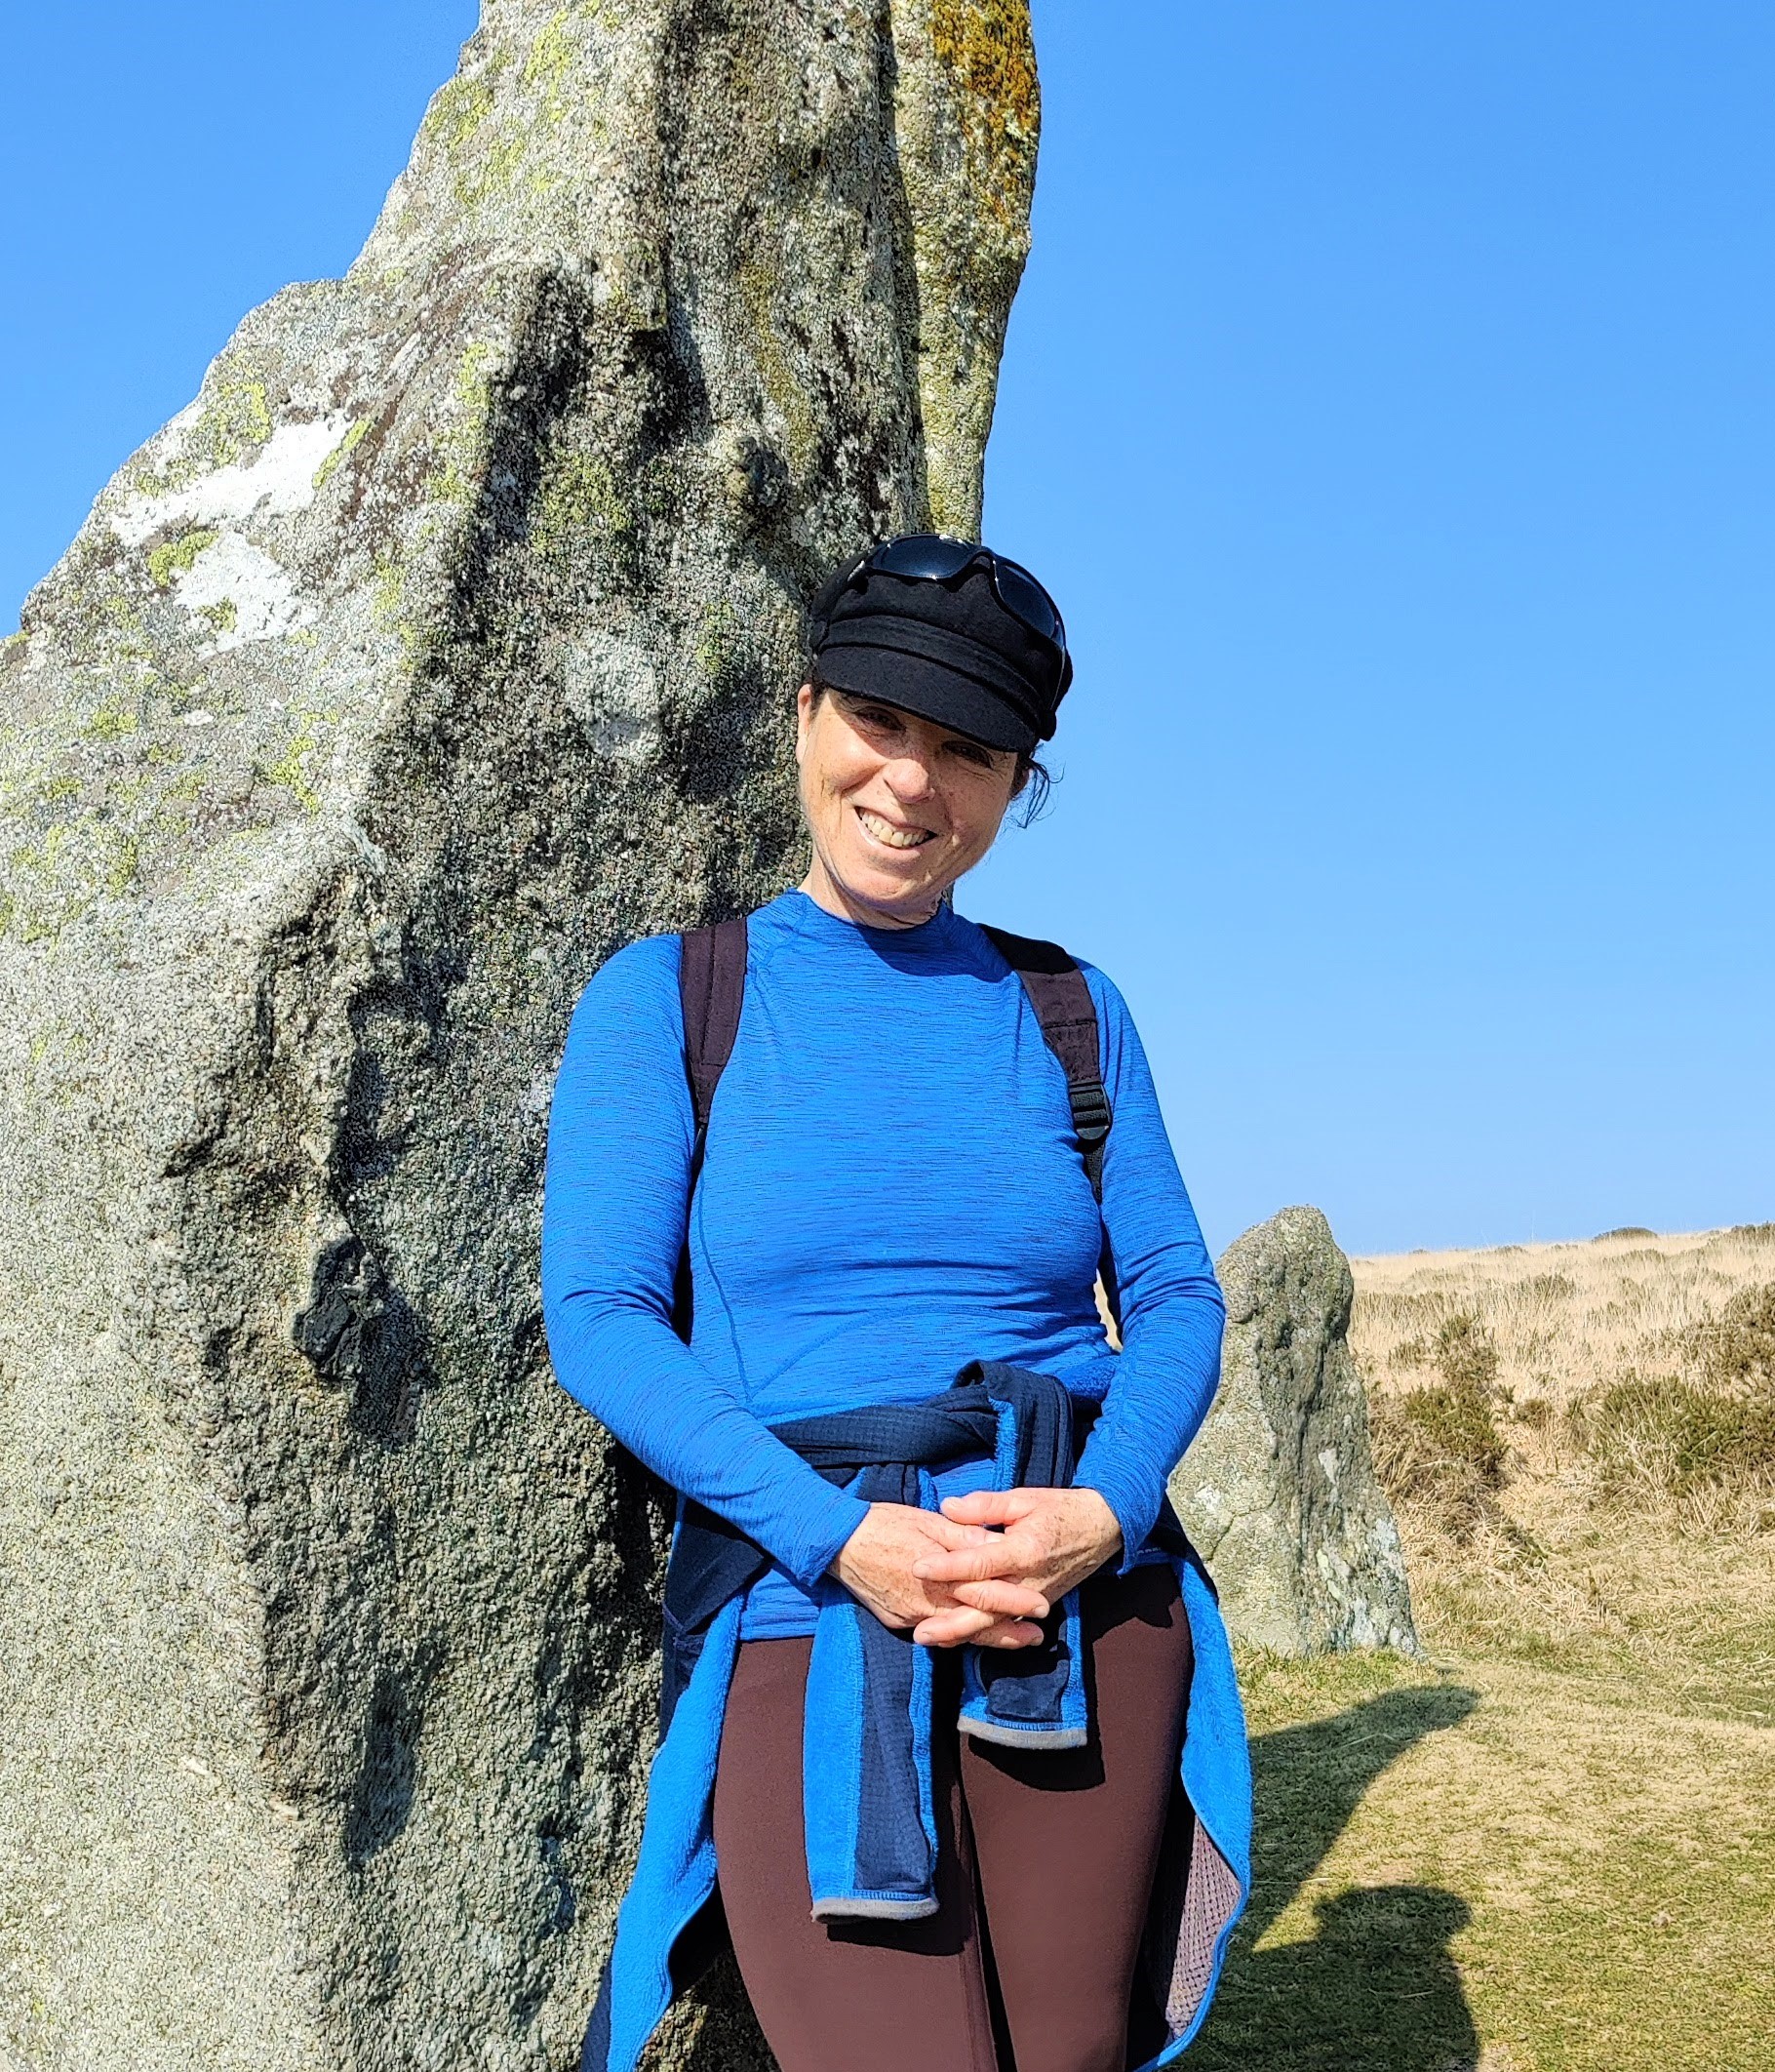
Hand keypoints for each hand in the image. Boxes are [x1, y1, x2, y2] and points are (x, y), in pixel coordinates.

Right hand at [830, 1503, 1050, 1649]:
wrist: (837, 1542)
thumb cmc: (885, 1523)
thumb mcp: (928, 1521)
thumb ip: (963, 1537)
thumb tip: (995, 1544)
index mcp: (939, 1573)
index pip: (985, 1591)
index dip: (1015, 1601)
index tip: (1041, 1607)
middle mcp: (927, 1601)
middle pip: (975, 1622)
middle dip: (1009, 1631)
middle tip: (1037, 1638)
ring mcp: (911, 1616)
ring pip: (956, 1633)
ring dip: (987, 1637)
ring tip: (1016, 1641)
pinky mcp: (897, 1621)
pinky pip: (933, 1631)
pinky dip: (956, 1635)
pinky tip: (972, 1635)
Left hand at [908, 1487, 1122, 1647]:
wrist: (1102, 1529)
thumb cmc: (1060, 1510)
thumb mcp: (1023, 1499)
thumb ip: (984, 1506)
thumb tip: (947, 1508)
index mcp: (1024, 1551)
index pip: (980, 1564)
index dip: (948, 1567)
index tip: (918, 1568)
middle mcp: (1028, 1582)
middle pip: (985, 1608)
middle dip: (950, 1622)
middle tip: (918, 1632)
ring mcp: (1034, 1599)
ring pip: (994, 1623)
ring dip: (961, 1634)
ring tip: (930, 1640)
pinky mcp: (1036, 1606)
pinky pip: (1005, 1623)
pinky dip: (980, 1632)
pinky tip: (955, 1637)